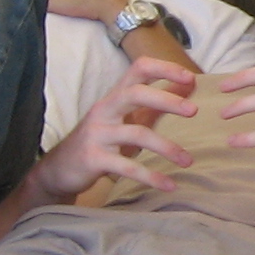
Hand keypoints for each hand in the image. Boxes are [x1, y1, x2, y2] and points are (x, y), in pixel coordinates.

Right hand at [29, 55, 198, 201]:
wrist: (60, 168)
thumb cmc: (102, 138)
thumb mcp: (130, 117)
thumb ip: (158, 102)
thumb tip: (191, 85)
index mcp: (116, 95)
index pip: (139, 68)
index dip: (165, 69)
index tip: (191, 78)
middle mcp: (105, 109)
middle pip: (135, 94)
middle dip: (166, 99)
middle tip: (194, 111)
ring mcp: (98, 134)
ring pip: (136, 134)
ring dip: (166, 148)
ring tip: (188, 161)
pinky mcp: (94, 159)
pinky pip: (126, 167)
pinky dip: (151, 177)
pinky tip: (169, 185)